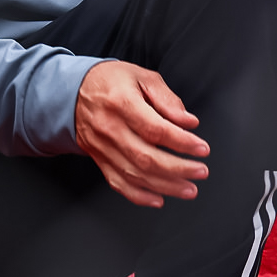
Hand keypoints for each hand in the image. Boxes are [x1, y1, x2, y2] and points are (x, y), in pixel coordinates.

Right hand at [74, 60, 208, 207]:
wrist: (74, 91)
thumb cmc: (112, 81)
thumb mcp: (142, 77)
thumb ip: (167, 99)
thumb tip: (188, 122)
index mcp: (122, 103)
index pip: (156, 129)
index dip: (182, 142)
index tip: (202, 148)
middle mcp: (110, 128)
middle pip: (146, 157)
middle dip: (178, 169)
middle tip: (200, 171)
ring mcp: (102, 147)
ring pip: (135, 175)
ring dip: (165, 186)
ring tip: (188, 189)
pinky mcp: (99, 159)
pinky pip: (118, 182)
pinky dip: (139, 196)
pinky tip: (158, 199)